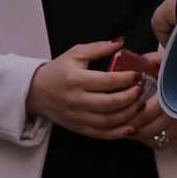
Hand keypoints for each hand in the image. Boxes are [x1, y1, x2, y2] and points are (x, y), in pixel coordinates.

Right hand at [28, 39, 143, 139]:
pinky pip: (102, 134)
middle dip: (130, 98)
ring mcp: (77, 117)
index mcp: (76, 79)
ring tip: (139, 105)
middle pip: (109, 104)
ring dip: (128, 115)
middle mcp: (76, 100)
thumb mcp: (75, 53)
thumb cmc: (58, 70)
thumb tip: (120, 42)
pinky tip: (131, 126)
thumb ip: (99, 48)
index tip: (136, 75)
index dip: (125, 79)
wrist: (36, 91)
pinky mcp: (78, 128)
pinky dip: (118, 132)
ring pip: (108, 121)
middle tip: (140, 90)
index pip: (106, 81)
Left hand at [123, 52, 176, 149]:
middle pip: (143, 127)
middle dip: (129, 123)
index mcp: (170, 96)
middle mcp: (174, 116)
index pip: (142, 111)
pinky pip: (158, 144)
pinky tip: (142, 130)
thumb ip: (150, 61)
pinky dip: (147, 139)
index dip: (128, 111)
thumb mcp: (171, 62)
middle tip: (118, 116)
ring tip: (128, 123)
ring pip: (148, 138)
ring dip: (136, 133)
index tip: (119, 105)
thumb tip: (130, 63)